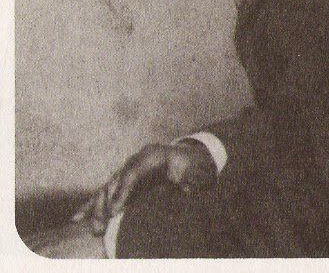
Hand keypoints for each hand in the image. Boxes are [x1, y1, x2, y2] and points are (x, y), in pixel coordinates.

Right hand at [71, 139, 217, 234]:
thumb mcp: (195, 172)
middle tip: (102, 224)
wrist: (192, 159)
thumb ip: (186, 179)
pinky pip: (106, 192)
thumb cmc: (194, 168)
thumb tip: (180, 188)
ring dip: (98, 209)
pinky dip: (92, 205)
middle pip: (116, 180)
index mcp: (154, 155)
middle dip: (106, 203)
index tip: (113, 211)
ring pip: (108, 187)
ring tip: (94, 229)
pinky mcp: (125, 180)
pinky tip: (77, 218)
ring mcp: (129, 168)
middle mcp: (137, 159)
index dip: (122, 192)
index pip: (133, 173)